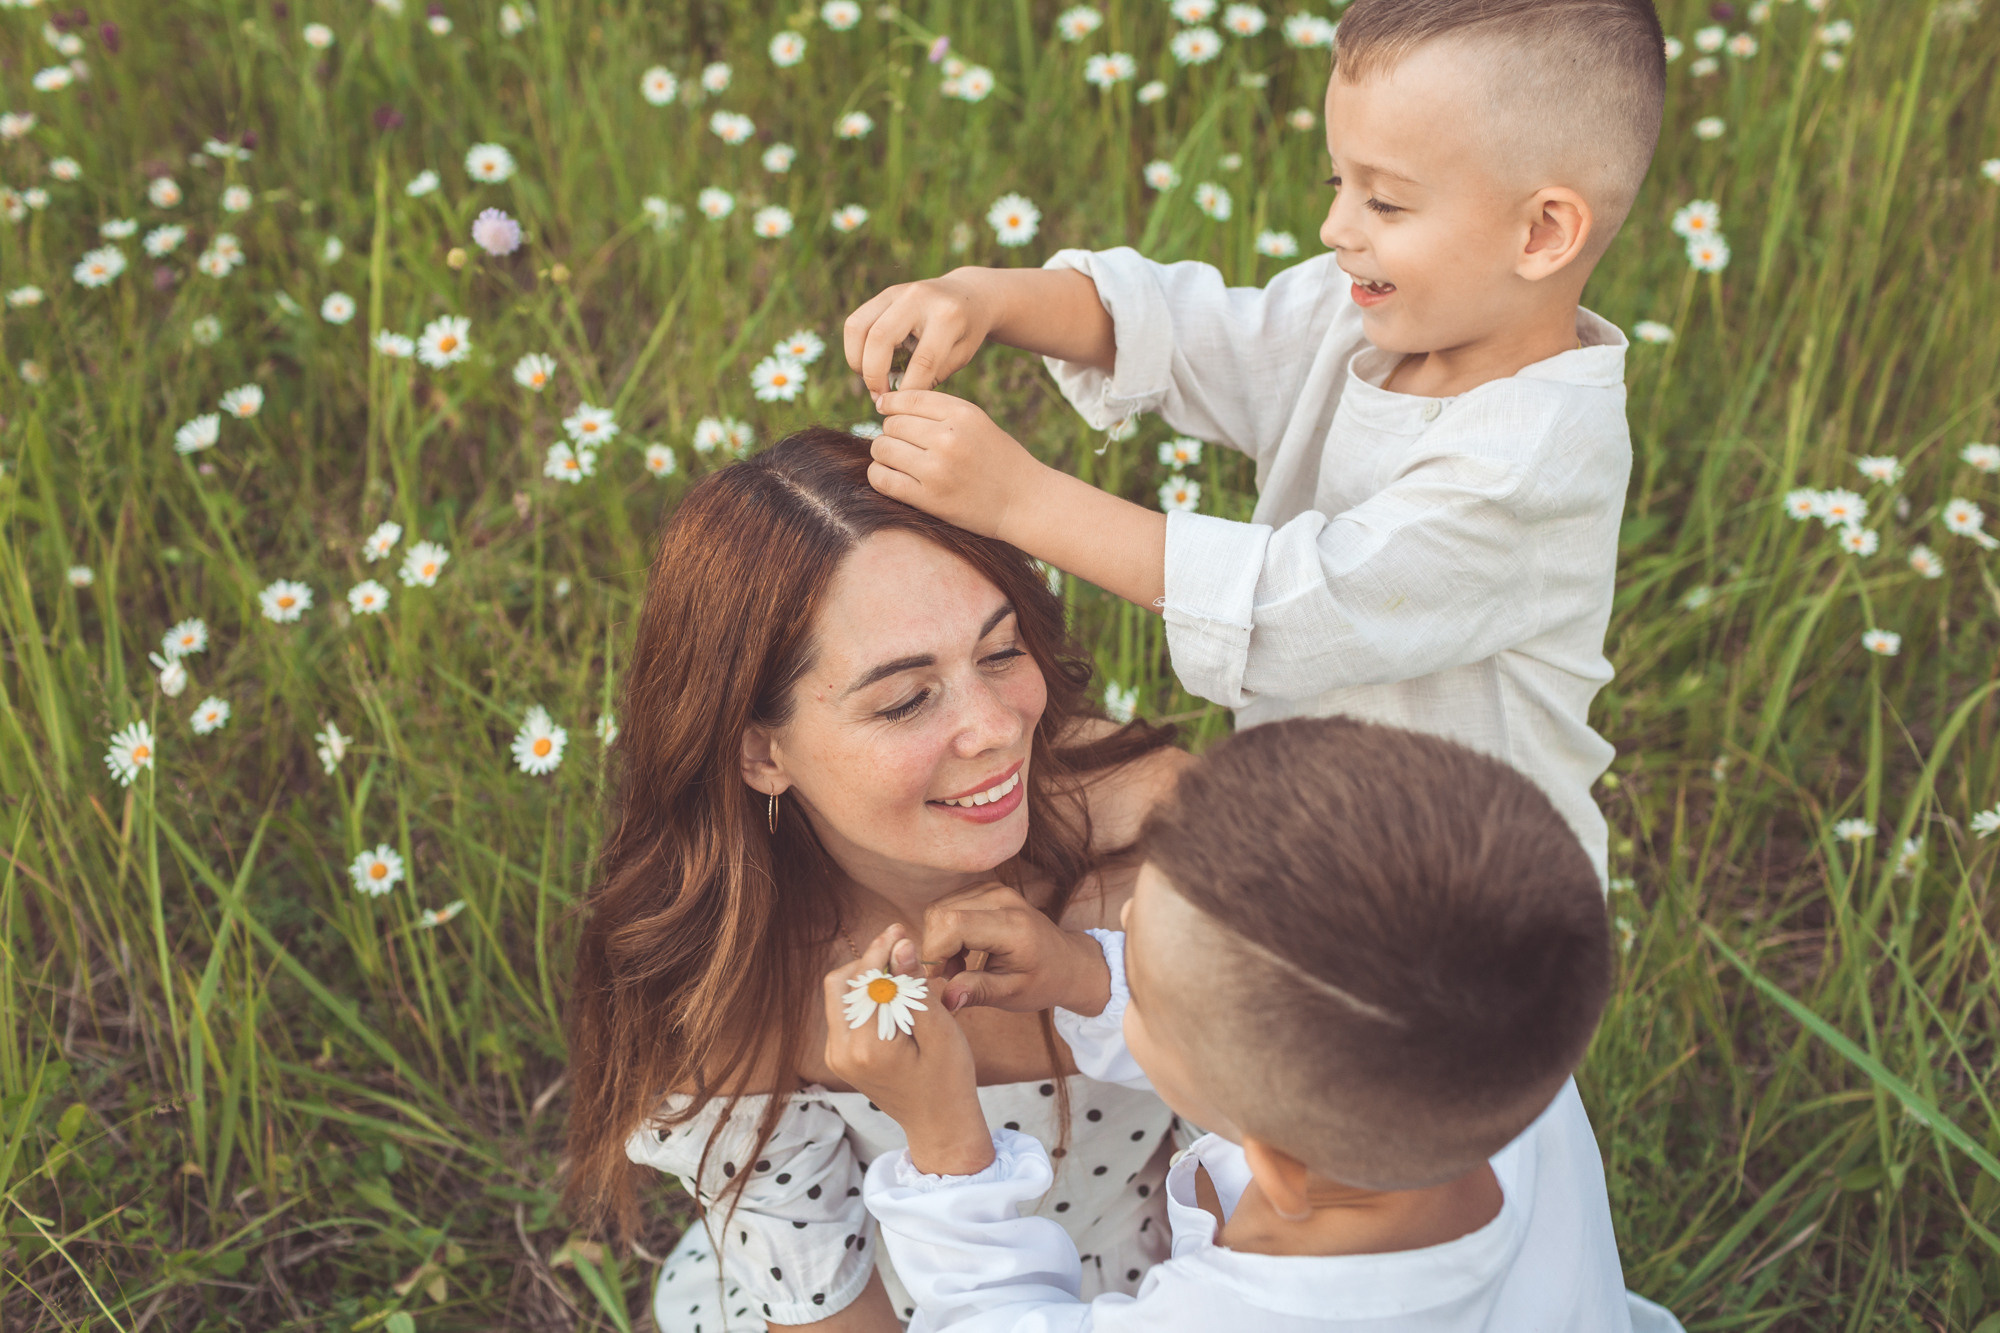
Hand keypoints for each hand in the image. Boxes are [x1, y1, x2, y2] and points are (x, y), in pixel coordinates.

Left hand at [823, 924, 994, 1175]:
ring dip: (865, 975)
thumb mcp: (940, 1031)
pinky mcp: (841, 1057)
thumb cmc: (948, 1080)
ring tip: (899, 965)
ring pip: (839, 995)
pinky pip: (844, 1012)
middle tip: (900, 944)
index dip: (880, 950)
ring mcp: (838, 1057)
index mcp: (867, 1048)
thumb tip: (901, 945)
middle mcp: (842, 1053)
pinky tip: (892, 991)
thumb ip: (916, 988)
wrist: (939, 1124)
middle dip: (869, 959)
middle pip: (840, 983)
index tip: (901, 930)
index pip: (863, 980)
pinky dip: (865, 995)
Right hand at [843, 271, 996, 395]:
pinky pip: (855, 322)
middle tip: (879, 398)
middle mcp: (919, 298)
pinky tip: (869, 365)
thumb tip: (898, 400)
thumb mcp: (961, 355)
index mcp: (948, 316)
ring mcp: (897, 292)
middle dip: (873, 375)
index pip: (922, 361)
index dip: (908, 391)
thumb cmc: (966, 331)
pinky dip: (855, 349)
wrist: (969, 294)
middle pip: (880, 338)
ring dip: (857, 361)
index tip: (901, 409)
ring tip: (871, 381)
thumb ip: (932, 375)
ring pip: (858, 327)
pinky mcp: (883, 294)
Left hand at [868, 390, 1051, 543]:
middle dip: (891, 433)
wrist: (1024, 502)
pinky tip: (891, 476)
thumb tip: (885, 405)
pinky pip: (882, 478)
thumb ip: (939, 411)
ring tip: (898, 461)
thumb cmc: (998, 460)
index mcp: (962, 414)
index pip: (908, 398)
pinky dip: (879, 475)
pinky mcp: (929, 498)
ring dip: (884, 454)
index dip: (892, 405)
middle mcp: (949, 438)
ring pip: (882, 449)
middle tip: (903, 444)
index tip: (887, 412)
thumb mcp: (977, 422)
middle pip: (892, 424)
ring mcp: (937, 469)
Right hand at [921, 884, 1113, 1017]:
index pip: (953, 924)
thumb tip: (945, 999)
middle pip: (941, 912)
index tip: (940, 978)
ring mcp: (994, 889)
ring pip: (941, 907)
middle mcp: (1002, 899)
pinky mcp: (987, 889)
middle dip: (935, 947)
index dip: (935, 951)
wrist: (1068, 961)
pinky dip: (947, 929)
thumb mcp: (1012, 994)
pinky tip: (964, 950)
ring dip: (940, 939)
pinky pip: (950, 903)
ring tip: (961, 965)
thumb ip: (977, 992)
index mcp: (1012, 926)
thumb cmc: (1043, 981)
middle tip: (953, 974)